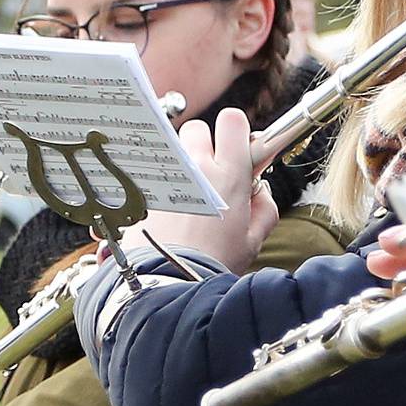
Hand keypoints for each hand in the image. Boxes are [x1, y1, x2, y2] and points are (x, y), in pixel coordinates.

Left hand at [139, 112, 275, 275]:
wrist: (171, 284)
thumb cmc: (213, 265)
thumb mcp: (253, 240)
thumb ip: (264, 208)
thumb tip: (260, 189)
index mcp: (228, 175)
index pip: (232, 121)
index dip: (236, 132)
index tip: (237, 149)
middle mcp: (195, 168)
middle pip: (198, 129)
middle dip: (205, 147)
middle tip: (209, 176)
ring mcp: (165, 176)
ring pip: (173, 150)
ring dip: (181, 165)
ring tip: (184, 195)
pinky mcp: (142, 188)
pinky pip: (151, 172)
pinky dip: (159, 184)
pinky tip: (164, 210)